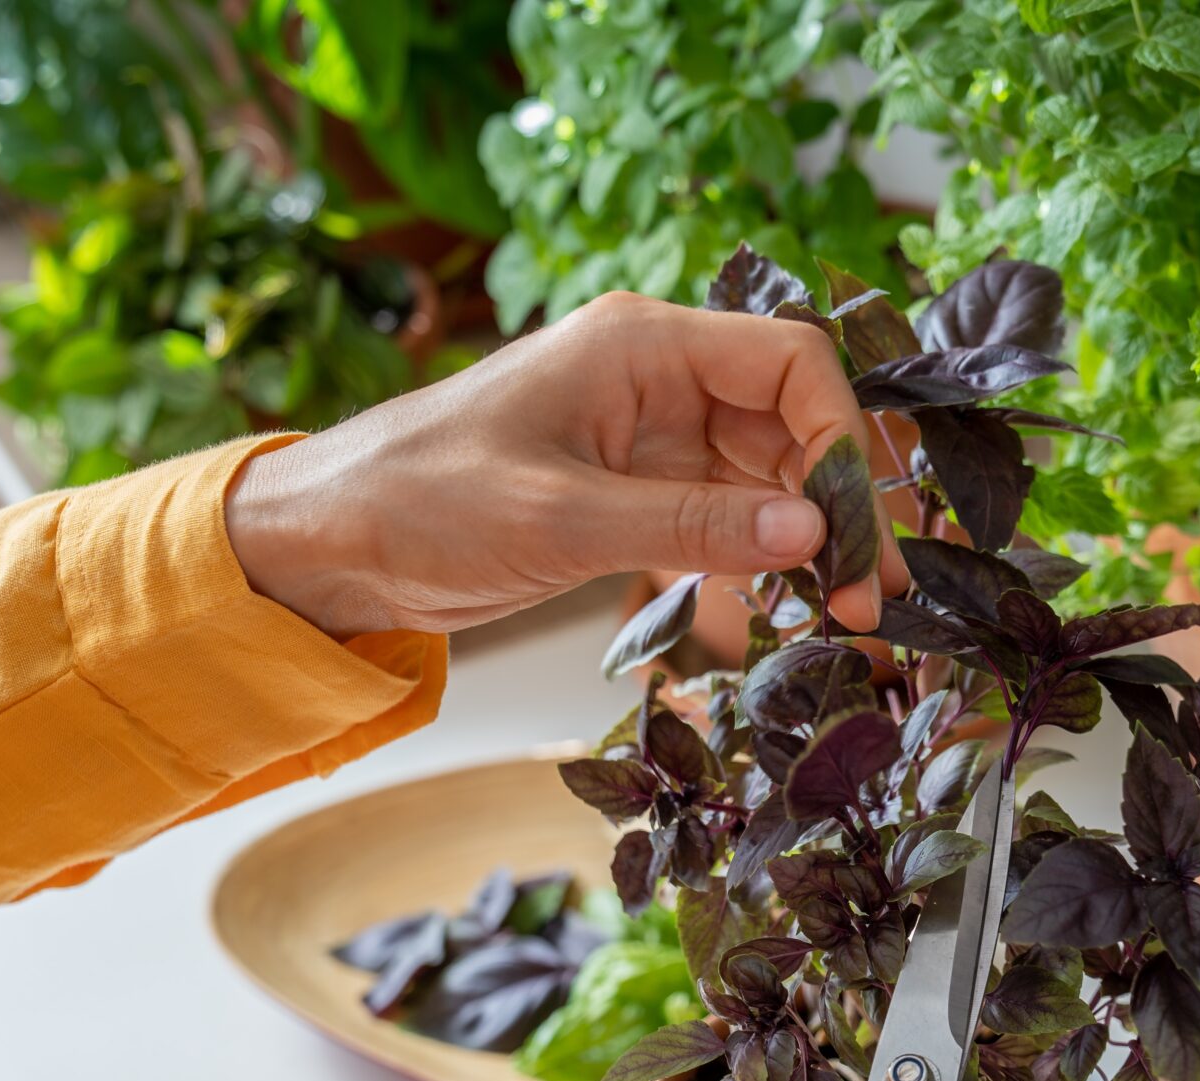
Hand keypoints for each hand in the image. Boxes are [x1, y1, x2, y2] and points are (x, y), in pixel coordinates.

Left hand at [222, 292, 897, 636]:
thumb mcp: (561, 519)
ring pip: (770, 476)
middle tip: (870, 595)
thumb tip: (812, 531)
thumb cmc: (418, 502)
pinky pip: (726, 518)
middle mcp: (657, 379)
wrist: (329, 547)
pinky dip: (759, 563)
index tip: (853, 528)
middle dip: (839, 504)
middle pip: (793, 422)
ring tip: (843, 614)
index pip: (789, 362)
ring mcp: (649, 438)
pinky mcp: (633, 494)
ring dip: (810, 540)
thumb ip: (693, 524)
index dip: (839, 437)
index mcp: (641, 345)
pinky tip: (779, 616)